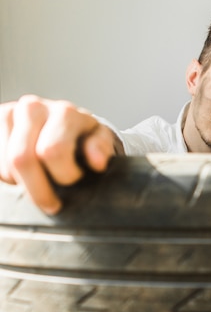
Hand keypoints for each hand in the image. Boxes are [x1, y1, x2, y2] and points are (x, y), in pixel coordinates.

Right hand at [0, 95, 117, 213]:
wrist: (61, 121)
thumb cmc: (81, 137)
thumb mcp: (98, 141)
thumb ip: (100, 149)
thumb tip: (97, 162)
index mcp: (64, 113)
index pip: (53, 151)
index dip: (64, 176)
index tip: (73, 183)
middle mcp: (33, 108)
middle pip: (22, 158)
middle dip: (37, 190)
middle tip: (50, 204)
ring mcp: (9, 113)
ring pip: (5, 164)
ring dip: (20, 183)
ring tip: (36, 183)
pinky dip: (6, 176)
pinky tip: (21, 176)